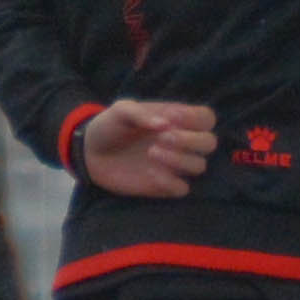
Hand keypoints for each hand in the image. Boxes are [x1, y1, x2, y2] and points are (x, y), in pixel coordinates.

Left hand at [76, 98, 212, 199]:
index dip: (195, 118)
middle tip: (163, 137)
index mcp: (177, 120)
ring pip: (199, 166)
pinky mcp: (164, 186)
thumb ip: (141, 113)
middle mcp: (182, 143)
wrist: (89, 152)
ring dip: (180, 159)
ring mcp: (175, 166)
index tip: (171, 117)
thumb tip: (165, 124)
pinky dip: (170, 181)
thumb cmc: (109, 126)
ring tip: (152, 153)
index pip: (206, 118)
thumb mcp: (120, 110)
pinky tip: (150, 172)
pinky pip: (182, 188)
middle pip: (210, 143)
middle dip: (191, 140)